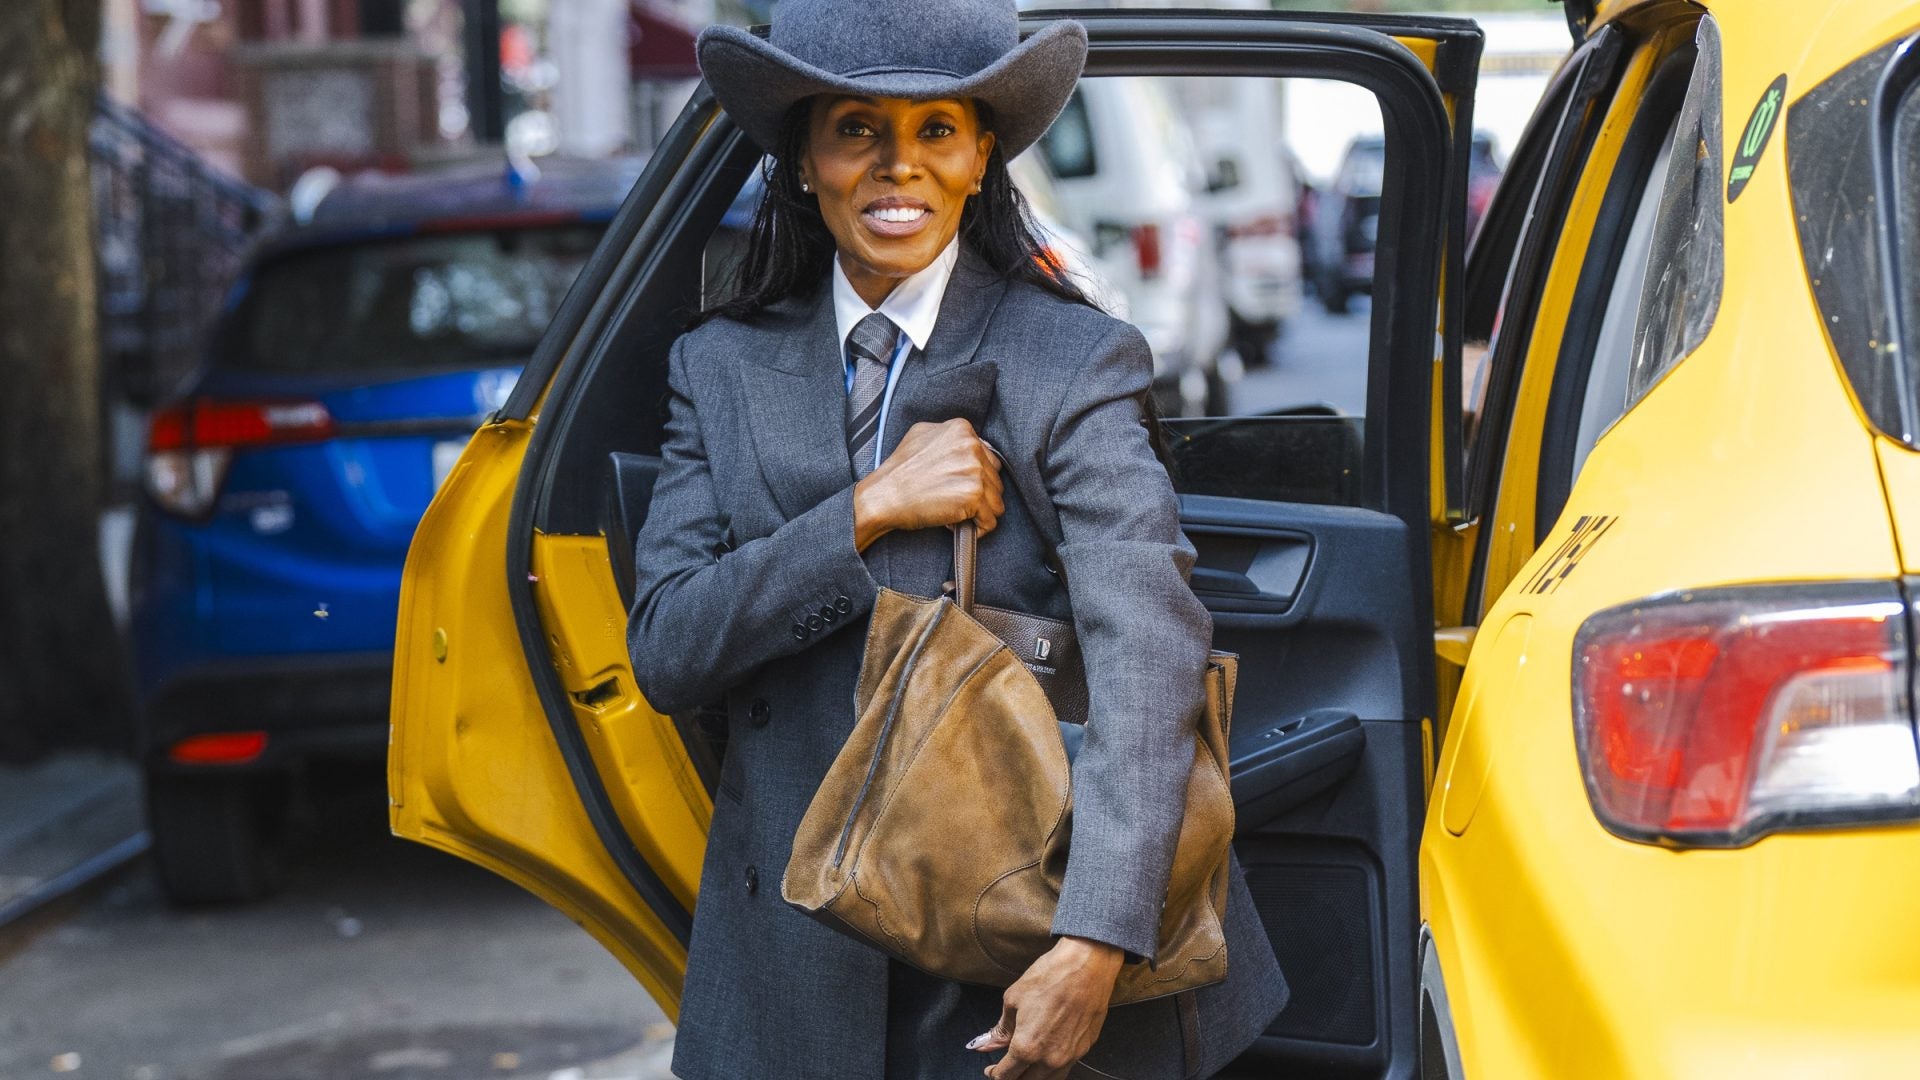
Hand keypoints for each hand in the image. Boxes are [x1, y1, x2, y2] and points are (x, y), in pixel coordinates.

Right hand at [852, 418, 1003, 550]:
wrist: (883, 496)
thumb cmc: (898, 472)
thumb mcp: (921, 435)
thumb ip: (949, 436)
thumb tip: (969, 445)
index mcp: (961, 429)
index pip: (988, 459)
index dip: (974, 478)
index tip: (957, 488)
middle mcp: (971, 446)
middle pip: (995, 480)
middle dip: (978, 496)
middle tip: (954, 503)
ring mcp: (975, 471)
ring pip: (996, 501)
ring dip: (979, 513)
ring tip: (956, 515)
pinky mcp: (974, 496)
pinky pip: (990, 520)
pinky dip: (977, 528)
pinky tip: (958, 526)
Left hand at [968, 936, 1123, 1078]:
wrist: (1088, 965)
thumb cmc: (1050, 977)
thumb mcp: (1014, 999)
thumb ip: (1001, 1029)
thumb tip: (986, 1044)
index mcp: (1027, 1048)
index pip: (1006, 1075)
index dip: (994, 1074)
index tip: (991, 1070)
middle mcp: (1050, 1059)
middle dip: (1013, 1077)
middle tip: (1005, 1068)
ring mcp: (1070, 1056)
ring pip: (1047, 1079)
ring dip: (1033, 1076)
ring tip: (1024, 1065)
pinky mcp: (1085, 1048)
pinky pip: (1065, 1068)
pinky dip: (1051, 1068)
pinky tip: (1046, 1055)